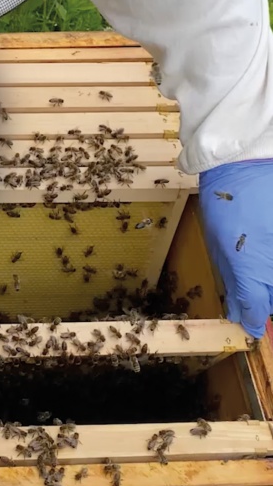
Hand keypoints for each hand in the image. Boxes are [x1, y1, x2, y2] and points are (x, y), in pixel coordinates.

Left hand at [199, 160, 272, 338]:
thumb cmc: (225, 202)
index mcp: (251, 270)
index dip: (253, 318)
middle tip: (256, 284)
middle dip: (266, 298)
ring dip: (272, 278)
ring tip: (261, 258)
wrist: (247, 164)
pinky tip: (267, 245)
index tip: (250, 321)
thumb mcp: (218, 244)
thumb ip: (233, 280)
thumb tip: (239, 312)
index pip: (258, 310)